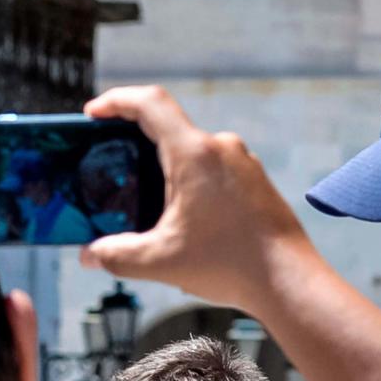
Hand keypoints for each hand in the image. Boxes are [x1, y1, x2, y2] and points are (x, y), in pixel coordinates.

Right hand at [82, 86, 314, 313]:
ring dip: (168, 170)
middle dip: (137, 145)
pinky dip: (194, 183)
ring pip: (195, 153)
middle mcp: (223, 148)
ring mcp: (245, 163)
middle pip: (170, 129)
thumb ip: (116, 254)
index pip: (149, 103)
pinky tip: (186, 219)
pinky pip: (217, 170)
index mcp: (196, 154)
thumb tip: (90, 255)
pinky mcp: (258, 182)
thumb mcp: (160, 261)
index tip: (94, 114)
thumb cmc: (232, 264)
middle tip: (114, 168)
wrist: (289, 280)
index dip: (116, 101)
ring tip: (149, 204)